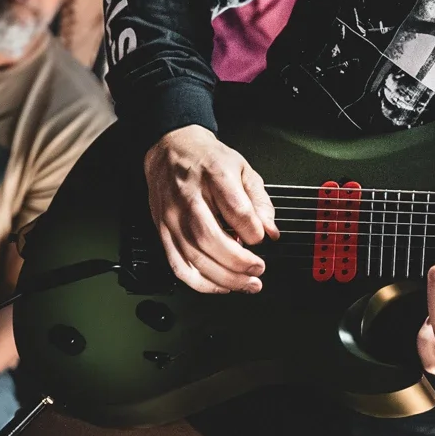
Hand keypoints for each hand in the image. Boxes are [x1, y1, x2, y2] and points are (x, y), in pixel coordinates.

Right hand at [143, 125, 278, 293]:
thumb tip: (271, 231)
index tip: (262, 237)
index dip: (253, 231)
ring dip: (224, 277)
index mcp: (213, 175)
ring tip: (247, 283)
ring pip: (194, 256)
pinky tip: (220, 285)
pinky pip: (178, 265)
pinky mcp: (163, 231)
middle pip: (210, 238)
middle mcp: (188, 197)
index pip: (235, 210)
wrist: (171, 150)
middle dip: (239, 262)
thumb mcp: (242, 169)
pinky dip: (201, 282)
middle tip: (258, 270)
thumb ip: (260, 201)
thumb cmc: (208, 160)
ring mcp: (172, 216)